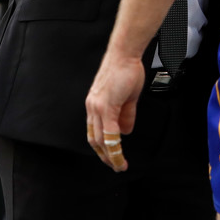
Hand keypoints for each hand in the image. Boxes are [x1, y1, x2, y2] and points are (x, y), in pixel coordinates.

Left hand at [85, 51, 144, 171]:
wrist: (124, 54)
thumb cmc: (126, 69)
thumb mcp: (127, 96)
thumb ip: (126, 114)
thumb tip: (125, 131)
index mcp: (95, 104)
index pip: (94, 132)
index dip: (102, 147)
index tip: (111, 157)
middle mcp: (92, 107)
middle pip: (94, 139)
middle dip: (105, 156)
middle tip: (115, 165)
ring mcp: (97, 107)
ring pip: (100, 139)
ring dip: (110, 154)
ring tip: (119, 164)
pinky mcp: (106, 106)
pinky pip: (109, 131)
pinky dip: (114, 145)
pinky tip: (119, 153)